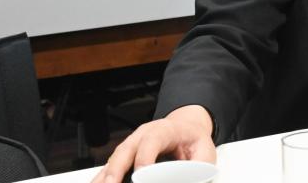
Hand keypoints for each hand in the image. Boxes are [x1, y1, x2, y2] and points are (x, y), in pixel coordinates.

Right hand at [91, 105, 215, 182]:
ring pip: (113, 160)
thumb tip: (192, 178)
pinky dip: (102, 179)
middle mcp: (143, 135)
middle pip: (125, 150)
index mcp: (165, 130)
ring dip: (105, 177)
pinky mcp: (125, 157)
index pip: (152, 140)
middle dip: (116, 169)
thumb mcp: (205, 151)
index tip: (141, 174)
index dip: (145, 157)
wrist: (186, 129)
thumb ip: (199, 167)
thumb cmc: (193, 141)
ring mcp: (131, 145)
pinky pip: (109, 168)